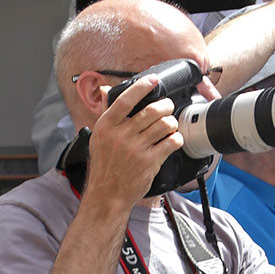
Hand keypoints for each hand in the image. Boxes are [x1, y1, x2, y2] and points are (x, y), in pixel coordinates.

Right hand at [86, 74, 183, 207]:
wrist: (108, 193)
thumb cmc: (104, 164)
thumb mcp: (98, 136)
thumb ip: (105, 112)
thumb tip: (104, 89)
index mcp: (107, 125)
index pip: (125, 99)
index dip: (141, 87)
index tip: (153, 80)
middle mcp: (121, 135)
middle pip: (151, 111)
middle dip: (165, 105)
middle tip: (168, 106)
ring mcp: (137, 149)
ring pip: (164, 125)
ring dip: (172, 121)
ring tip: (171, 124)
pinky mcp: (150, 162)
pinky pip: (171, 143)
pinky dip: (176, 138)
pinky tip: (174, 139)